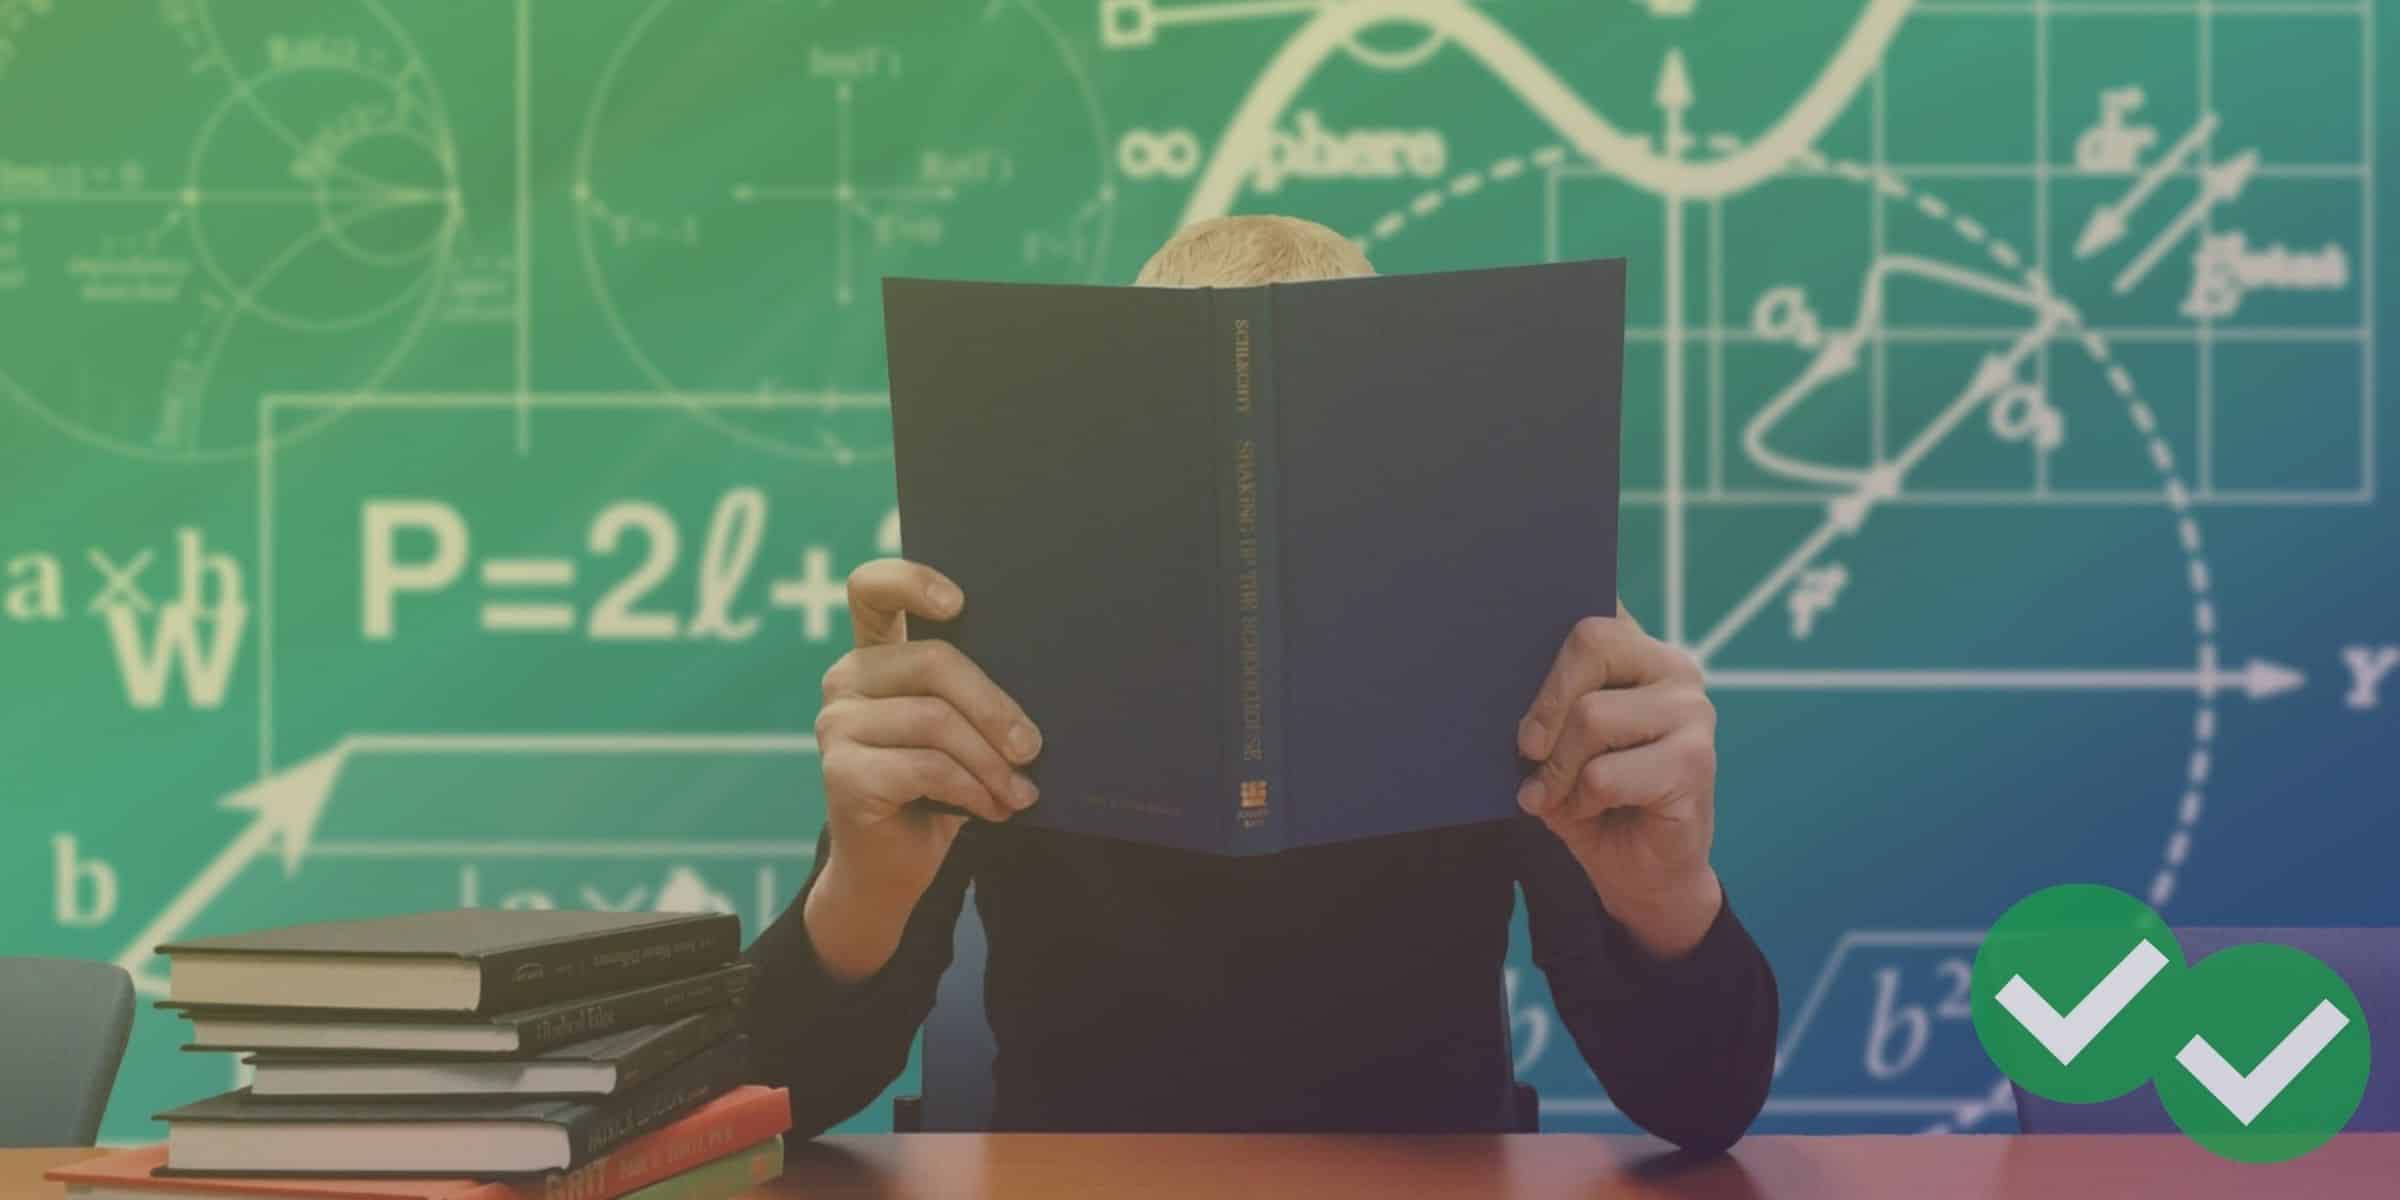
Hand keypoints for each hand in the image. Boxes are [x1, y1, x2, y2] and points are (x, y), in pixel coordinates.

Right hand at [807, 559, 1040, 978]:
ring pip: (936, 720)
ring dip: (991, 762)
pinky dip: (972, 790)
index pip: (872, 590)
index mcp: (876, 656)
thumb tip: (1042, 688)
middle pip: (933, 661)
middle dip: (996, 707)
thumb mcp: (960, 733)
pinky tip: (993, 808)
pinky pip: (927, 767)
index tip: (958, 605)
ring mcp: (836, 724)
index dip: (912, 582)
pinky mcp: (841, 772)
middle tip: (1033, 748)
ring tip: (1018, 792)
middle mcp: (846, 679)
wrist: (891, 868)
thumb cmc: (937, 791)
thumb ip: (974, 697)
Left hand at [1516, 602, 1721, 957]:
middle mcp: (1673, 667)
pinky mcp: (1694, 762)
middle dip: (1544, 704)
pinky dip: (1579, 801)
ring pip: (1591, 716)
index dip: (1550, 623)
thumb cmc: (1592, 799)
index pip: (1594, 608)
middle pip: (1591, 643)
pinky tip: (1587, 812)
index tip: (1515, 653)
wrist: (1642, 872)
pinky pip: (1604, 774)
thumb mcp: (1555, 748)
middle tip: (1526, 750)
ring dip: (1557, 769)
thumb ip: (1543, 710)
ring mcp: (1691, 712)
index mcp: (1639, 650)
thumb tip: (1505, 691)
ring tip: (1552, 795)